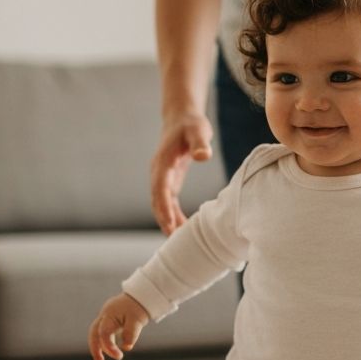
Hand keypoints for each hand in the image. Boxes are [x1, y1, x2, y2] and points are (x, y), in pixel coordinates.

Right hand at [88, 293, 150, 359]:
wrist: (140, 295)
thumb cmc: (138, 307)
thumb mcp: (137, 320)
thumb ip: (131, 334)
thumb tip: (127, 348)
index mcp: (109, 315)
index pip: (104, 333)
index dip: (109, 346)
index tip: (119, 356)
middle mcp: (104, 316)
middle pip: (93, 333)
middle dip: (95, 348)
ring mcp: (105, 318)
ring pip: (97, 334)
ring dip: (100, 347)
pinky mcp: (109, 321)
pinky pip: (104, 333)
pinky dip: (106, 342)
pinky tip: (111, 351)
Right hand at [150, 111, 213, 234]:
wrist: (182, 119)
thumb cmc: (192, 124)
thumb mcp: (198, 131)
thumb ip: (200, 143)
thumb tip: (202, 156)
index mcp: (164, 162)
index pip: (160, 187)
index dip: (164, 205)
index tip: (168, 222)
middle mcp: (159, 172)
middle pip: (157, 200)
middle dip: (164, 219)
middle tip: (174, 239)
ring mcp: (163, 178)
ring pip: (161, 203)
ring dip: (168, 220)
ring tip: (178, 241)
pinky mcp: (170, 181)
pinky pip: (169, 202)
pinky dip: (173, 215)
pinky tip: (183, 228)